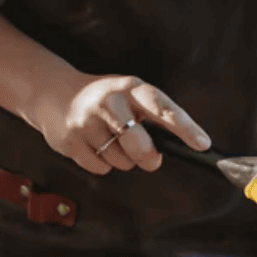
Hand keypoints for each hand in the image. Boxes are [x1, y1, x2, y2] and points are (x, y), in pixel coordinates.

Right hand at [29, 70, 209, 176]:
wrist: (55, 93)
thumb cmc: (104, 98)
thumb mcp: (129, 94)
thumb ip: (152, 115)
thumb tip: (180, 145)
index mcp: (130, 87)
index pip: (163, 107)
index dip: (185, 127)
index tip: (201, 144)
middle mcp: (109, 101)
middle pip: (140, 145)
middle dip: (149, 158)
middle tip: (150, 158)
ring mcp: (87, 120)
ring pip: (121, 161)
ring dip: (122, 160)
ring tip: (111, 141)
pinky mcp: (71, 140)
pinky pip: (100, 168)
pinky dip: (102, 164)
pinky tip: (94, 146)